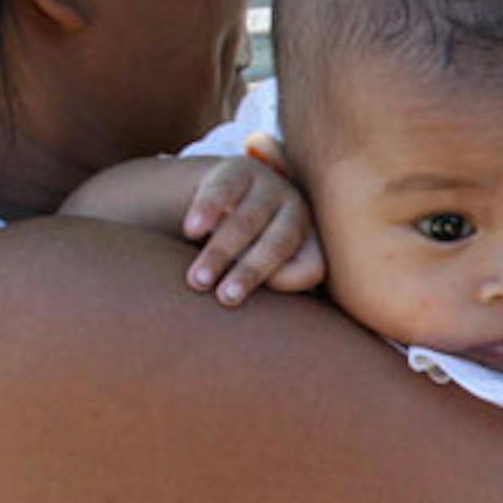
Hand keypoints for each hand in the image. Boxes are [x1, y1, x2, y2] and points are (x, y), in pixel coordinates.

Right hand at [182, 145, 325, 305]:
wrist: (223, 198)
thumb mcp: (265, 272)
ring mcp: (270, 186)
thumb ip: (269, 291)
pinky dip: (207, 210)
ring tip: (196, 280)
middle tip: (223, 298)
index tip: (251, 300)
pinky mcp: (238, 169)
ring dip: (220, 252)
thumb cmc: (246, 252)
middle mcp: (296, 210)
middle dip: (250, 272)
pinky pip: (223, 191)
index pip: (310, 266)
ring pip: (247, 221)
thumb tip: (263, 333)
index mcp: (311, 239)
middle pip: (278, 243)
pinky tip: (191, 230)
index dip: (283, 283)